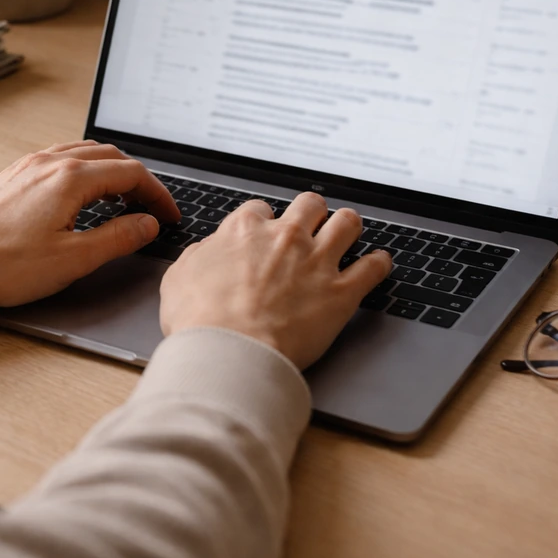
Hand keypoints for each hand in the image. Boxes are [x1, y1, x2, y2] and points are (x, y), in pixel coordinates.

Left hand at [0, 141, 180, 312]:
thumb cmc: (3, 266)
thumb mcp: (73, 260)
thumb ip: (117, 238)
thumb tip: (147, 224)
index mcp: (69, 179)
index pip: (131, 173)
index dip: (157, 194)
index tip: (168, 215)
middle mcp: (48, 162)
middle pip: (109, 156)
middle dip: (137, 180)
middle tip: (150, 208)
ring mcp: (26, 167)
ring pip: (81, 153)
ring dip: (109, 172)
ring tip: (120, 200)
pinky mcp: (10, 177)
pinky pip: (57, 160)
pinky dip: (82, 172)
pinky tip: (77, 197)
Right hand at [159, 193, 391, 369]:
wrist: (230, 352)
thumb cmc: (200, 320)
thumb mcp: (179, 277)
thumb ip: (200, 256)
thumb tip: (209, 251)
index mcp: (244, 230)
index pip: (261, 210)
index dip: (264, 223)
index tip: (265, 235)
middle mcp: (285, 238)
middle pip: (310, 206)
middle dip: (311, 213)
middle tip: (311, 227)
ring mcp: (317, 262)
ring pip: (347, 223)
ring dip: (347, 227)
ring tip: (347, 233)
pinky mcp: (341, 293)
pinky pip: (373, 267)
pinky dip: (378, 264)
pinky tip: (378, 264)